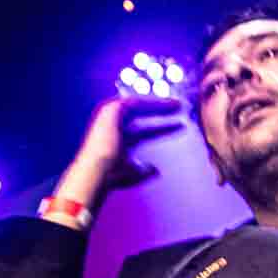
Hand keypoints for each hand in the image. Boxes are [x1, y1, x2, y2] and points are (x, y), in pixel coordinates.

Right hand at [72, 94, 186, 192]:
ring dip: (159, 104)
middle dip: (161, 112)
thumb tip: (155, 170)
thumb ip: (144, 169)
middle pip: (141, 116)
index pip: (143, 132)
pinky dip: (152, 102)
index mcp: (118, 142)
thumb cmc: (111, 175)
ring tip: (179, 104)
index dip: (161, 128)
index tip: (180, 126)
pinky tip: (169, 104)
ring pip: (139, 106)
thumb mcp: (134, 172)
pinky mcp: (111, 109)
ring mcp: (110, 116)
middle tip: (181, 109)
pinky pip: (136, 101)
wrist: (97, 170)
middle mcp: (113, 127)